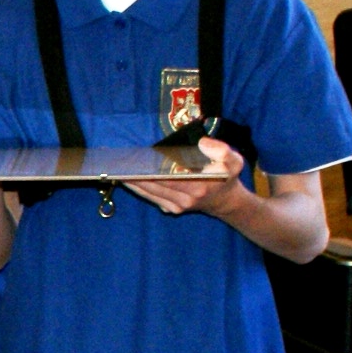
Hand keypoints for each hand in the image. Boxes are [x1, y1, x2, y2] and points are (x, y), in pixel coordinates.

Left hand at [121, 136, 248, 217]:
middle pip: (153, 184)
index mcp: (198, 186)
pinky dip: (138, 188)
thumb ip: (222, 150)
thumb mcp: (234, 161)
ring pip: (148, 192)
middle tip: (118, 161)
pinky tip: (127, 178)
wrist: (225, 201)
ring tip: (117, 168)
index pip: (166, 176)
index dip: (148, 168)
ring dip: (132, 181)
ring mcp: (177, 207)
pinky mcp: (172, 210)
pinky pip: (151, 198)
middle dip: (135, 173)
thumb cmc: (227, 177)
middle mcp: (185, 199)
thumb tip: (202, 142)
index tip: (134, 159)